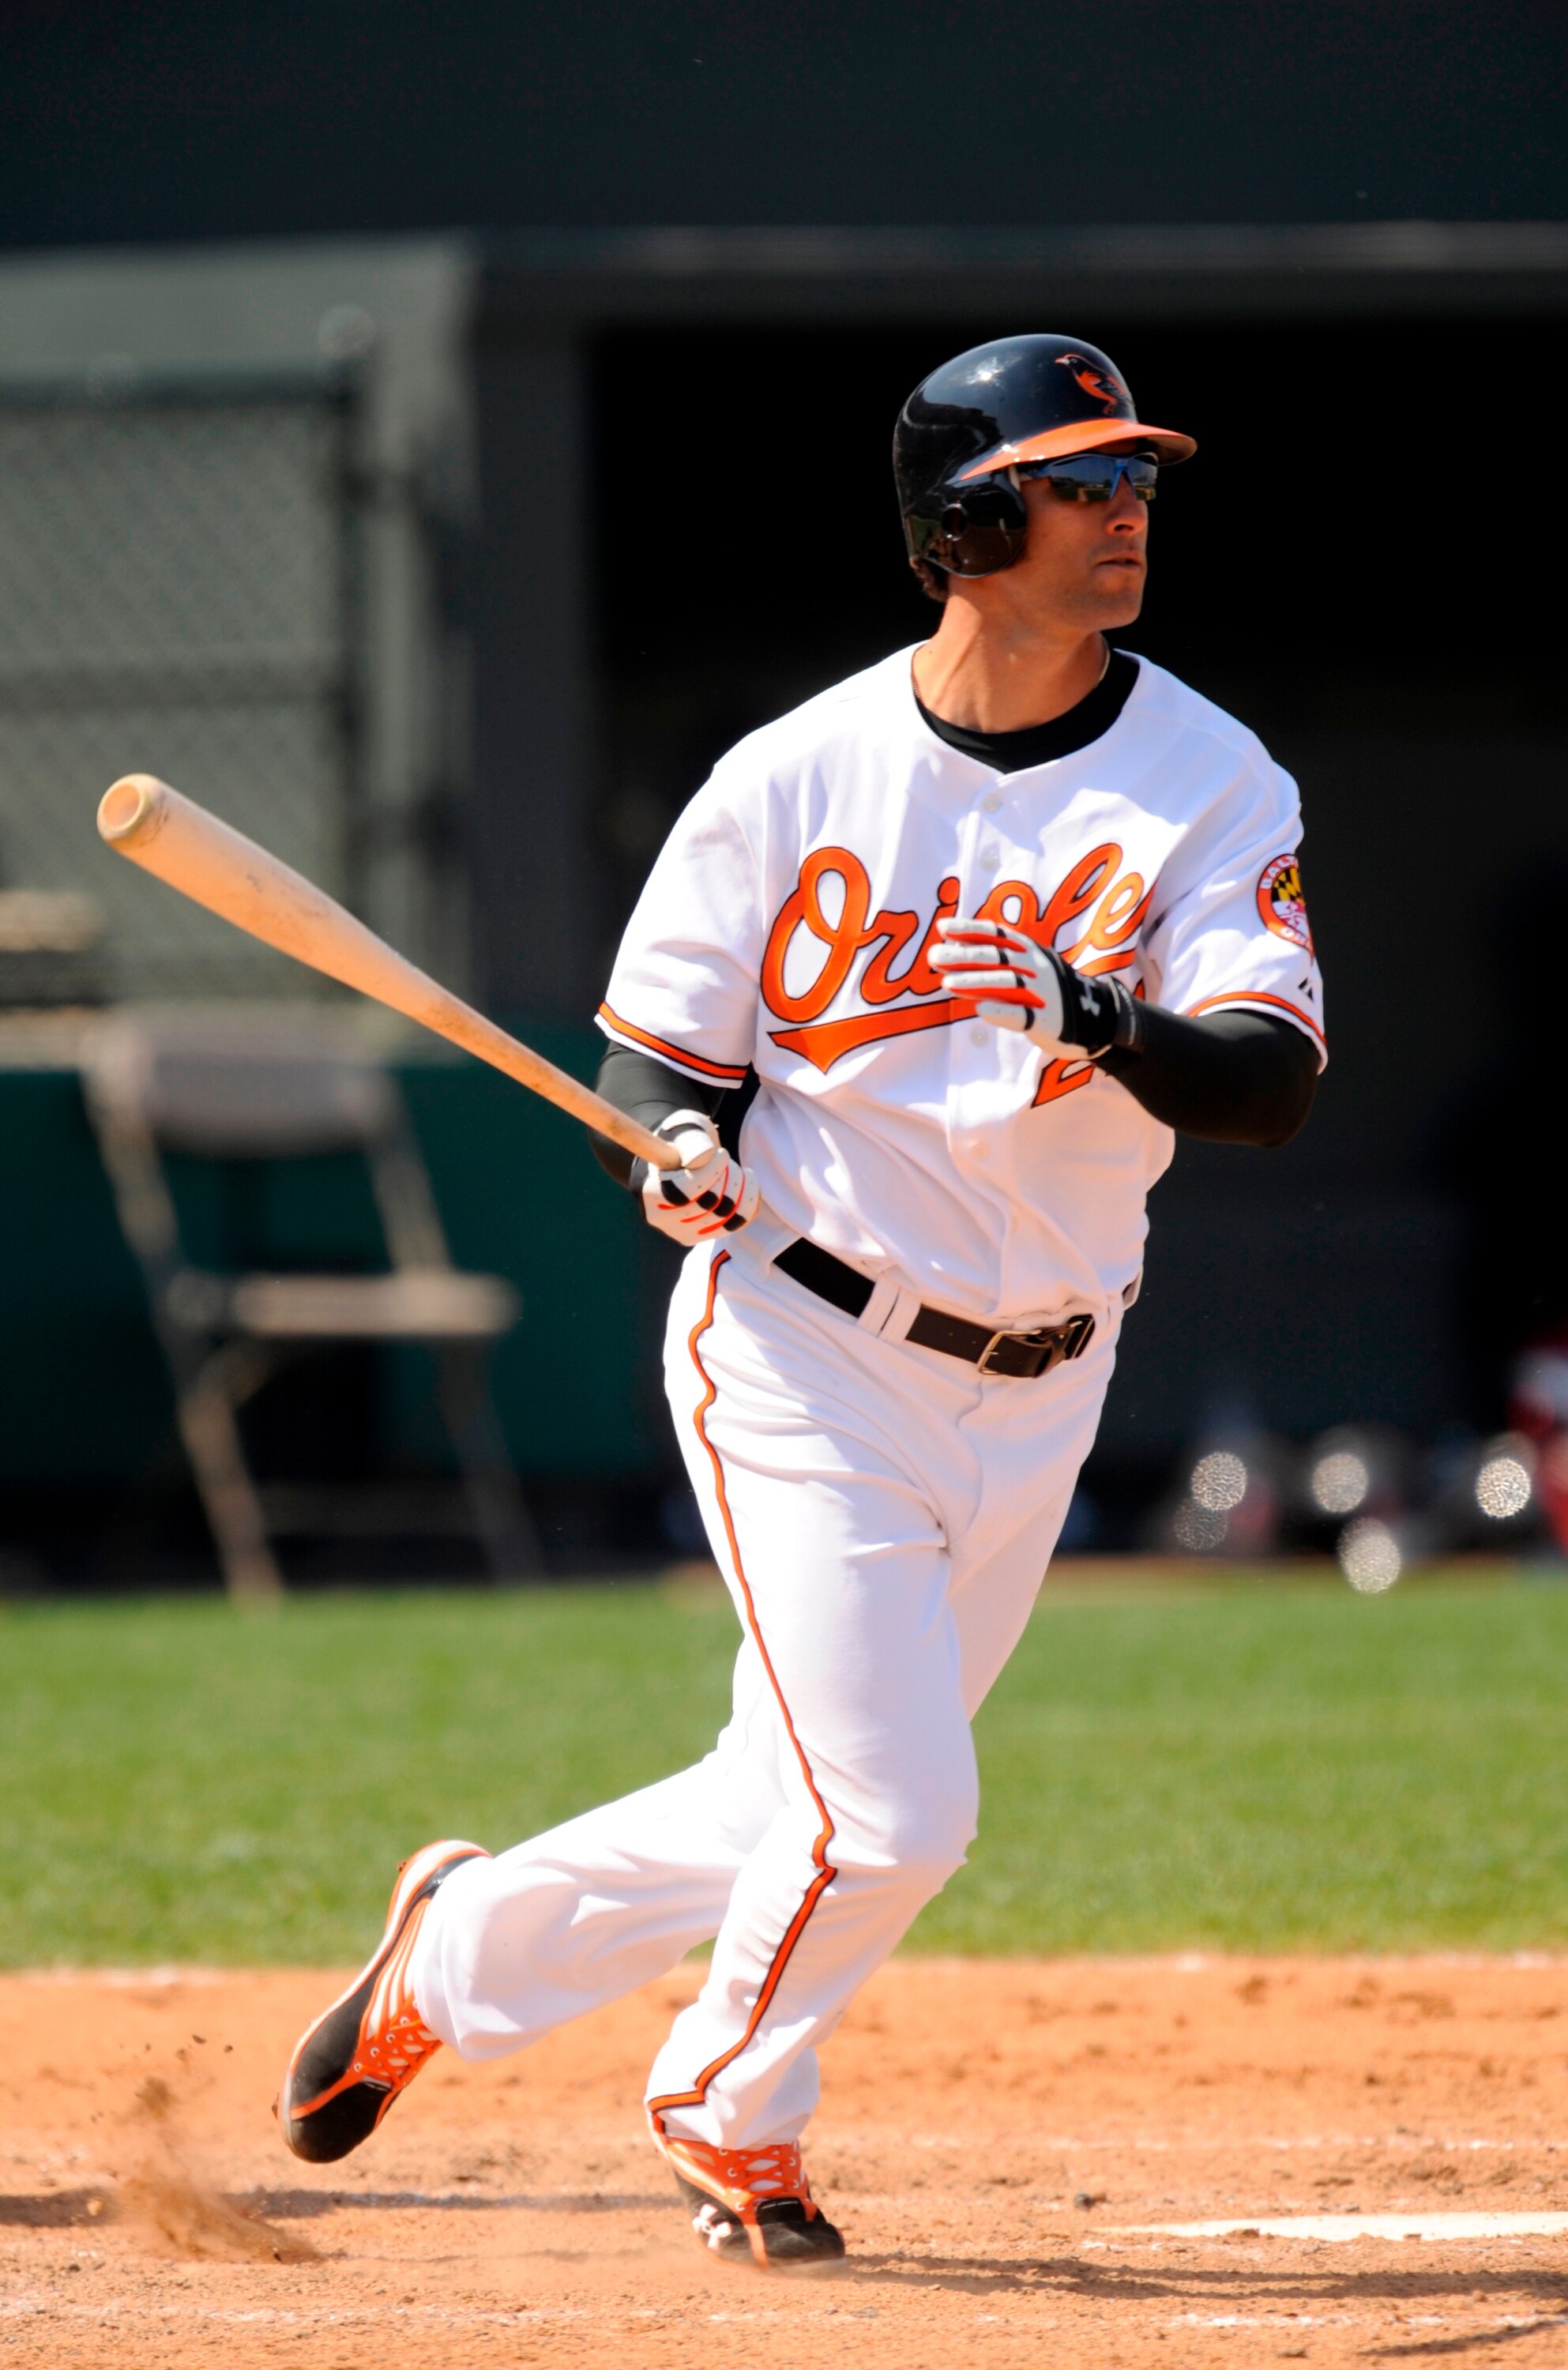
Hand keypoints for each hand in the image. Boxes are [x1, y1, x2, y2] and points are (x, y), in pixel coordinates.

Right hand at [637, 1110, 759, 1242]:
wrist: (681, 1160)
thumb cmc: (681, 1141)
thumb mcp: (685, 1129)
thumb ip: (691, 1140)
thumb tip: (701, 1159)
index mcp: (647, 1190)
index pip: (683, 1192)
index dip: (710, 1172)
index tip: (722, 1153)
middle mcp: (659, 1218)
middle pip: (708, 1204)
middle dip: (725, 1175)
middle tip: (723, 1158)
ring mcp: (680, 1231)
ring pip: (725, 1214)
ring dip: (737, 1185)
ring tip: (732, 1169)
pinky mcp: (700, 1236)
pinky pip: (736, 1223)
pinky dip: (748, 1199)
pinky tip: (745, 1181)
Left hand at [930, 916, 1137, 1053]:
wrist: (1096, 1020)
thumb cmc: (1049, 992)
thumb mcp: (1028, 969)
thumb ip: (995, 964)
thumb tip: (952, 954)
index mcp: (1031, 951)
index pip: (998, 934)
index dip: (971, 928)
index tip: (942, 927)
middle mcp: (1037, 968)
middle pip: (998, 957)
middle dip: (964, 955)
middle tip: (933, 956)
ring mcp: (1044, 993)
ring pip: (1007, 983)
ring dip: (975, 982)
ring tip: (946, 983)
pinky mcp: (1047, 1021)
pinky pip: (1023, 1015)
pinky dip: (1002, 1011)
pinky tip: (980, 1010)